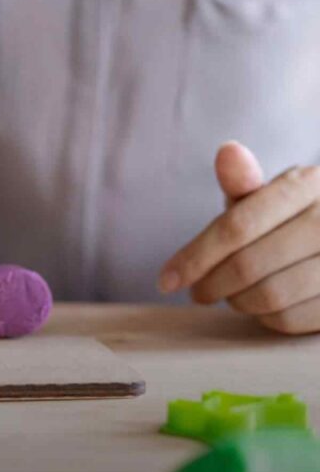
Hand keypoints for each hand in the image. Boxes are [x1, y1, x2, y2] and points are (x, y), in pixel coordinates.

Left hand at [159, 141, 319, 333]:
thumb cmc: (293, 219)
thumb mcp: (268, 196)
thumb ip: (242, 182)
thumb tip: (227, 151)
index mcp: (307, 185)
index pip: (237, 226)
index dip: (195, 257)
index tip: (165, 280)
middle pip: (246, 265)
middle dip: (211, 284)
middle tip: (197, 291)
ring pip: (267, 296)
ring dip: (237, 300)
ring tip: (233, 293)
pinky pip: (289, 319)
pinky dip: (265, 317)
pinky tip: (263, 304)